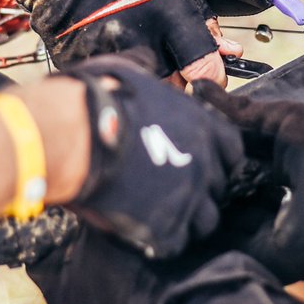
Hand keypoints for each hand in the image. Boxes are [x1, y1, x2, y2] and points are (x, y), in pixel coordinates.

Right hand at [61, 56, 242, 257]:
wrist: (71, 136)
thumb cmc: (95, 99)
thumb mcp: (128, 70)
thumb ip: (147, 70)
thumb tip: (144, 61)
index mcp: (203, 125)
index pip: (232, 149)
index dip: (217, 157)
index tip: (198, 161)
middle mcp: (204, 162)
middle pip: (219, 186)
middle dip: (200, 189)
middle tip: (171, 189)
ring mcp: (187, 197)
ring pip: (205, 220)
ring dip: (185, 218)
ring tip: (158, 214)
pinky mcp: (165, 228)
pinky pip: (174, 242)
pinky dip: (160, 239)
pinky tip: (140, 228)